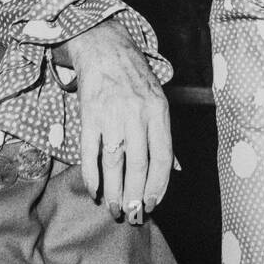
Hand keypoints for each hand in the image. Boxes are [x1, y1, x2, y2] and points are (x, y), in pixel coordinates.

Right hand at [62, 16, 171, 222]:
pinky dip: (91, 176)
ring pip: (115, 165)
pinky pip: (90, 154)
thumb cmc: (134, 76)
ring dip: (115, 192)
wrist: (104, 47)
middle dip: (137, 197)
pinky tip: (95, 191)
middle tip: (134, 216)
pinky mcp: (89, 117)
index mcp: (159, 112)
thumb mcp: (158, 99)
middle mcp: (137, 116)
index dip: (159, 186)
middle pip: (139, 166)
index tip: (153, 205)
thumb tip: (174, 170)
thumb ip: (164, 135)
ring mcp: (112, 116)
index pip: (163, 158)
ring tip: (115, 209)